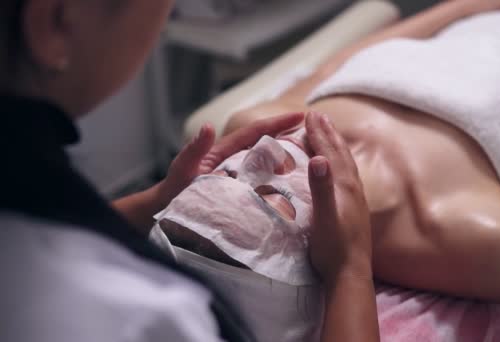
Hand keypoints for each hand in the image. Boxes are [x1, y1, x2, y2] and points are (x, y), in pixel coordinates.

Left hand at [158, 112, 304, 204]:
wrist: (165, 215)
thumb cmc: (172, 192)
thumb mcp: (183, 170)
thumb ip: (194, 151)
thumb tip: (208, 127)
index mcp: (225, 152)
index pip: (255, 133)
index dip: (278, 123)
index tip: (301, 115)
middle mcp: (236, 163)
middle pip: (268, 146)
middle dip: (291, 139)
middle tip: (317, 138)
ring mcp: (240, 179)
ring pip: (269, 167)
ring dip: (289, 162)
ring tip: (314, 163)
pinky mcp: (243, 197)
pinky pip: (265, 187)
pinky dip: (281, 185)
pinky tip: (297, 192)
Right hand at [305, 112, 372, 282]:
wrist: (351, 274)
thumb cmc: (333, 248)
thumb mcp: (322, 218)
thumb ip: (321, 188)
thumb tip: (319, 159)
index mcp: (344, 187)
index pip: (329, 152)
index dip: (319, 133)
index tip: (310, 115)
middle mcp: (353, 189)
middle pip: (340, 153)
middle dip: (328, 133)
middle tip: (318, 116)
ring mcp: (356, 199)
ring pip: (346, 164)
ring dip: (336, 146)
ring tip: (330, 134)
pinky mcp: (355, 210)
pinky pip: (348, 177)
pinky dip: (341, 164)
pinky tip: (339, 171)